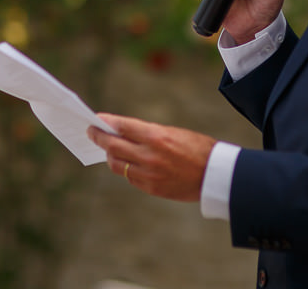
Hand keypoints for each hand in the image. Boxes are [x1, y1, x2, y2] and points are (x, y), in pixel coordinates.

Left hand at [87, 113, 216, 201]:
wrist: (216, 175)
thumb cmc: (198, 149)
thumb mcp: (174, 133)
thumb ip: (149, 134)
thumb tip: (124, 132)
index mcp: (156, 136)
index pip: (122, 126)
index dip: (107, 122)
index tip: (97, 119)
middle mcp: (149, 155)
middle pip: (113, 146)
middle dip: (99, 138)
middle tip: (92, 133)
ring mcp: (149, 173)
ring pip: (117, 164)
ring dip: (110, 155)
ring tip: (109, 149)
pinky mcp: (151, 188)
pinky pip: (129, 177)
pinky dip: (125, 168)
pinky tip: (126, 163)